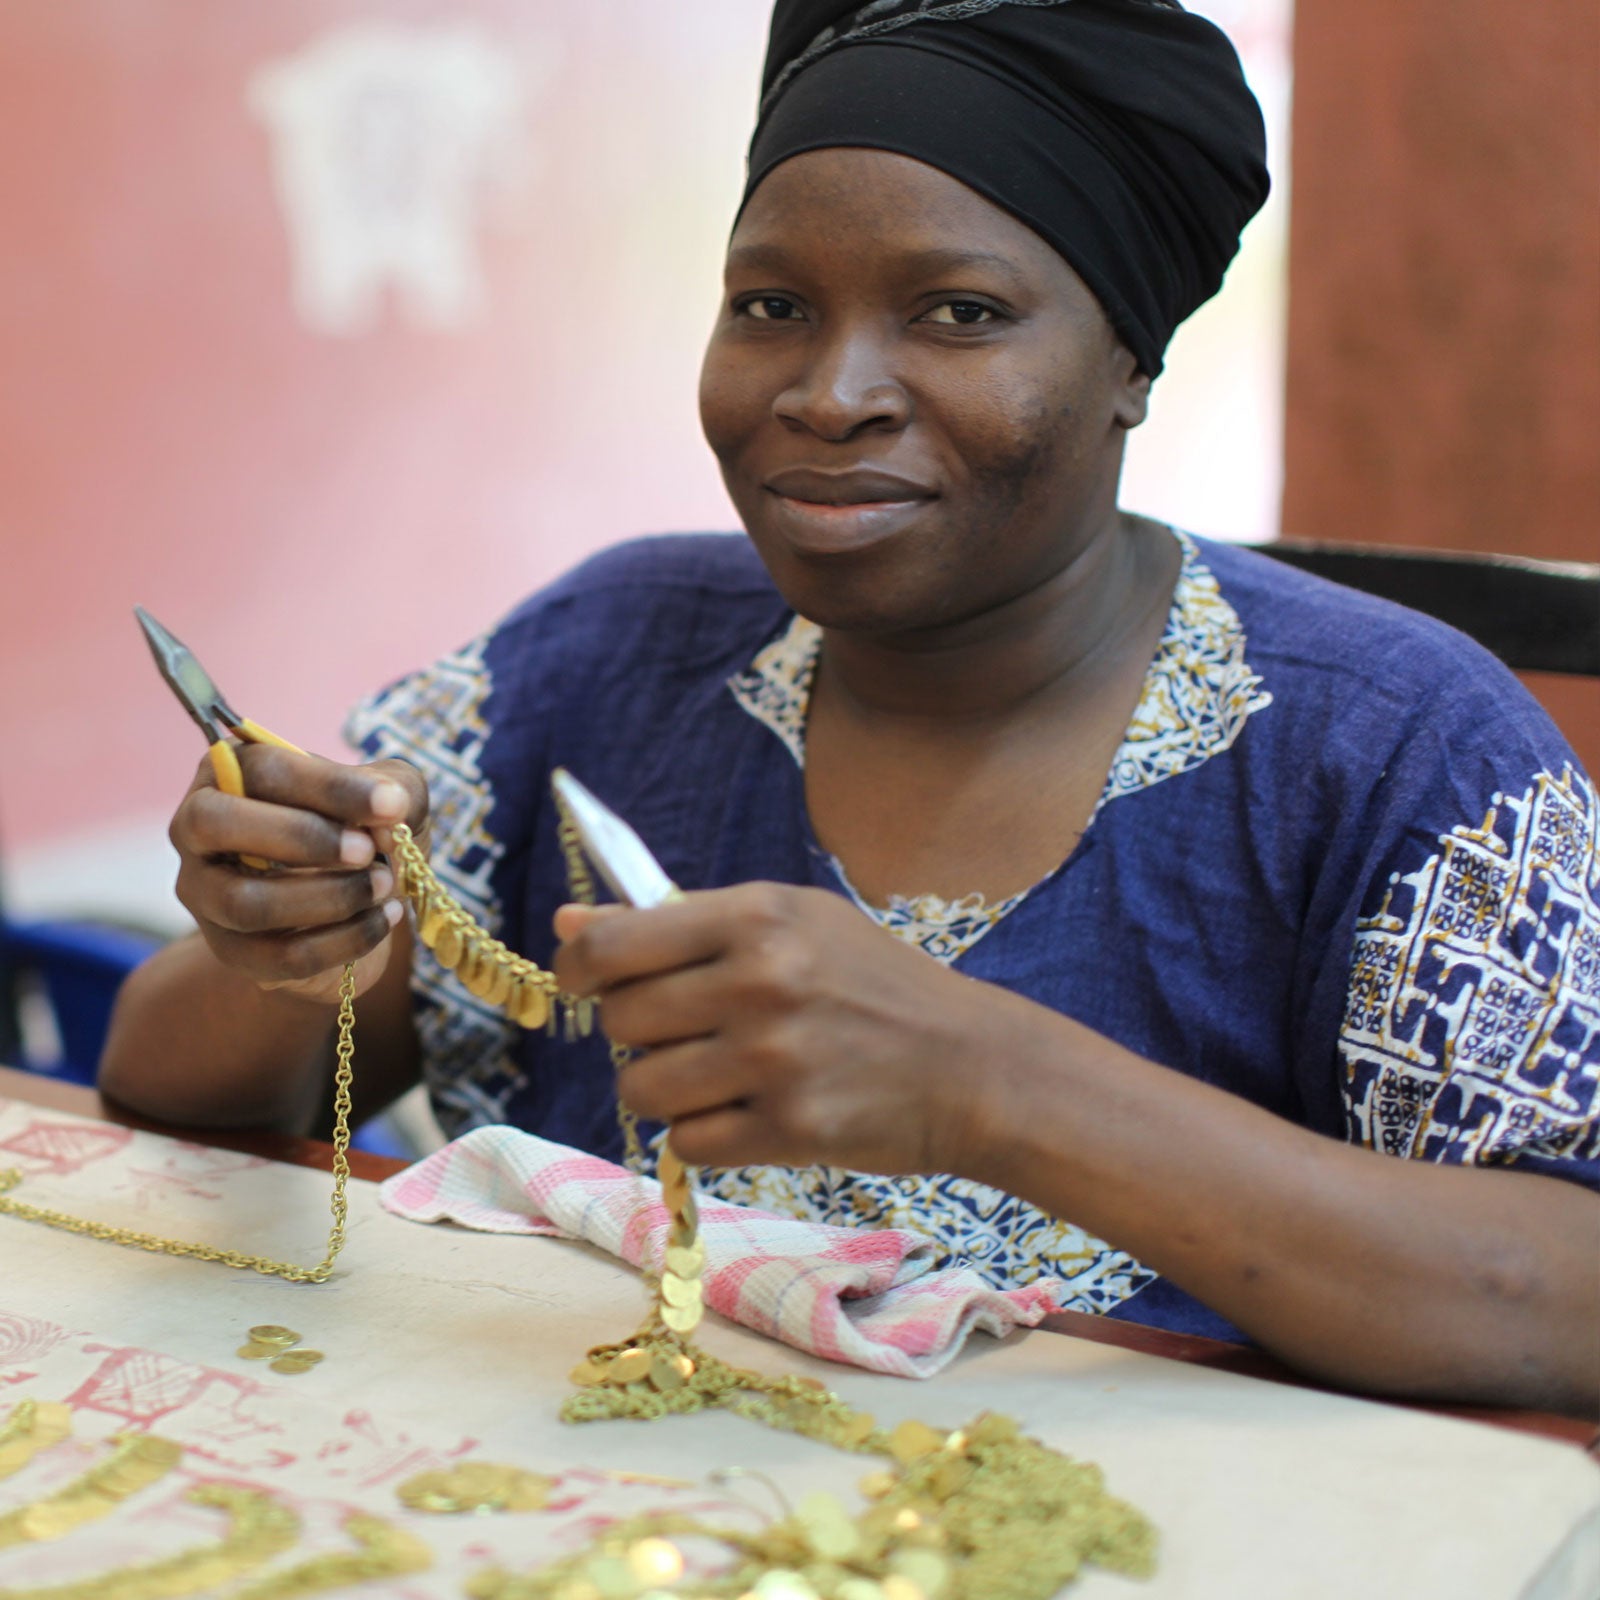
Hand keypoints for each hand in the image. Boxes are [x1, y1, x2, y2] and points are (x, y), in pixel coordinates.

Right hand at [169, 746, 427, 1006]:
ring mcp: (204, 893)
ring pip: (245, 902)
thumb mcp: (392, 798)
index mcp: (233, 771)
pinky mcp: (229, 950)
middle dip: (301, 837)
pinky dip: (344, 940)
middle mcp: (197, 827)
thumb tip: (387, 819)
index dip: (329, 786)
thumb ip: (396, 792)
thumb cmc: (365, 831)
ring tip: (385, 885)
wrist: (357, 900)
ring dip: (329, 896)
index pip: (262, 769)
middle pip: (214, 823)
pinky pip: (279, 956)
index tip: (390, 805)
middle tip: (368, 850)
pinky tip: (384, 919)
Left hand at [553, 882, 1023, 1175]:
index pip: (613, 944)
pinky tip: (748, 1111)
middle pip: (620, 1020)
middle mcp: (762, 981)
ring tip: (715, 1074)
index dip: (579, 966)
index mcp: (757, 916)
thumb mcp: (789, 922)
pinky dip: (705, 1133)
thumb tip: (570, 921)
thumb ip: (678, 922)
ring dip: (663, 1089)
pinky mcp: (790, 1130)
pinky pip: (688, 1142)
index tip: (587, 980)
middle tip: (684, 1030)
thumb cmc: (870, 982)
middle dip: (636, 1031)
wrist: (969, 1063)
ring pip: (643, 1089)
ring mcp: (775, 1060)